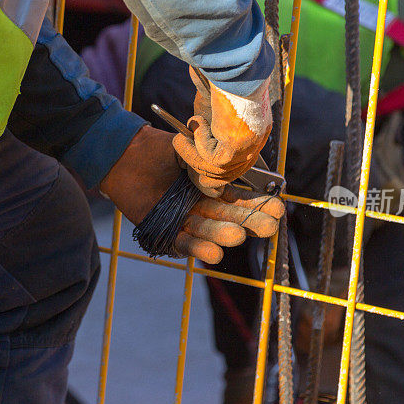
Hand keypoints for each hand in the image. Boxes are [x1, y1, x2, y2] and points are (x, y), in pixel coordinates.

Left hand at [101, 126, 283, 263]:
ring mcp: (185, 219)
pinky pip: (182, 243)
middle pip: (229, 217)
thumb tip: (230, 183)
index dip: (258, 205)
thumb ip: (212, 167)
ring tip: (238, 236)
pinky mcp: (164, 231)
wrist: (126, 154)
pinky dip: (197, 249)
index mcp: (214, 187)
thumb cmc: (160, 149)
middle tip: (269, 227)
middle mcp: (203, 206)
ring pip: (208, 231)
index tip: (277, 208)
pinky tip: (215, 254)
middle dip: (249, 222)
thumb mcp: (192, 152)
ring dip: (223, 235)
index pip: (241, 199)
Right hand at [173, 67, 271, 196]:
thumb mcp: (213, 107)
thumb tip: (192, 124)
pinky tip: (197, 122)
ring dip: (192, 153)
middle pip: (228, 174)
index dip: (216, 169)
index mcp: (255, 133)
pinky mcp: (237, 148)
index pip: (239, 165)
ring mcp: (248, 148)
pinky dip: (198, 143)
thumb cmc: (226, 81)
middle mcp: (255, 143)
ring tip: (181, 136)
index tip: (198, 167)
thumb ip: (207, 124)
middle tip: (181, 144)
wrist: (235, 69)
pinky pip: (211, 158)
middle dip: (199, 166)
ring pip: (215, 170)